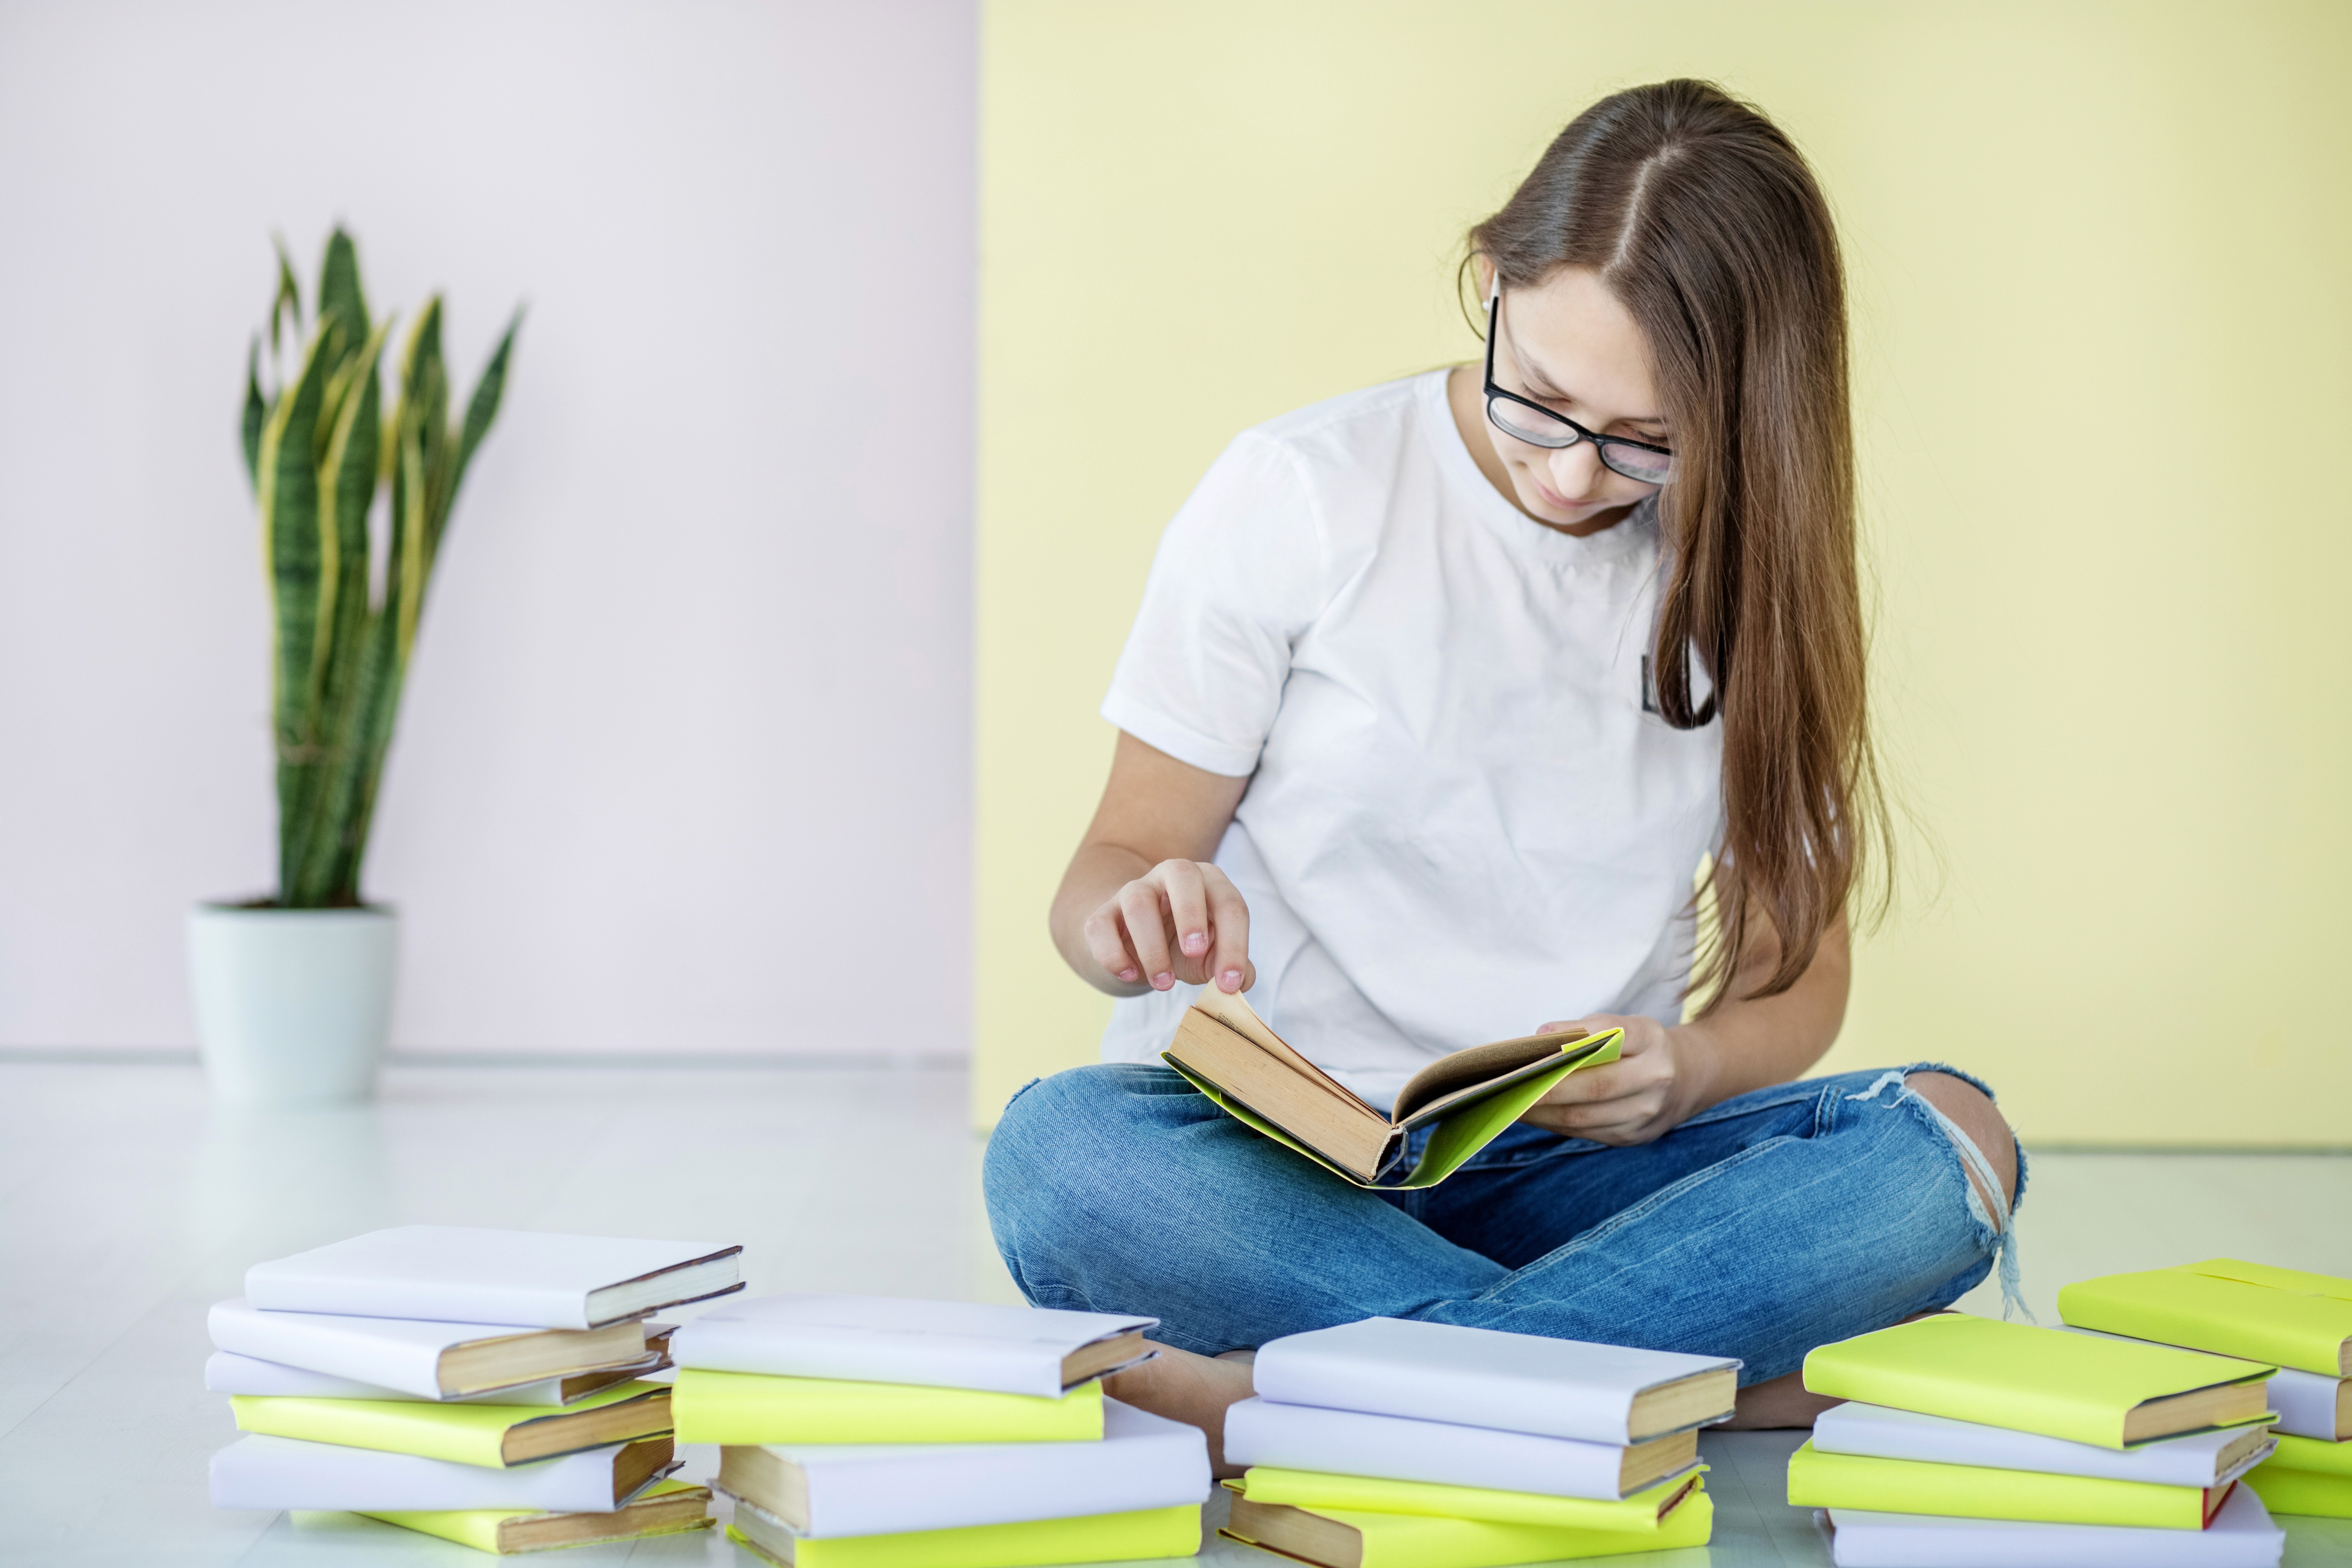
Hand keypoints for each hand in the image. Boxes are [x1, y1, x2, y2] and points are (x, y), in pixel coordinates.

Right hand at [1082, 859, 1253, 994]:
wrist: (1139, 944)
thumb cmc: (1185, 947)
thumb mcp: (1212, 956)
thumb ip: (1232, 966)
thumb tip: (1240, 980)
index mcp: (1208, 883)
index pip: (1228, 903)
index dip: (1234, 943)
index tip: (1229, 983)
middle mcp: (1171, 876)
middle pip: (1181, 873)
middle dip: (1191, 913)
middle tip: (1195, 952)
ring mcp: (1134, 890)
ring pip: (1138, 901)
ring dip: (1152, 946)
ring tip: (1164, 983)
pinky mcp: (1104, 913)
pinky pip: (1100, 925)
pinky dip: (1113, 953)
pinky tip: (1130, 975)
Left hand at [1517, 1014, 1708, 1144]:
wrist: (1684, 1080)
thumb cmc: (1638, 1047)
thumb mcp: (1623, 1026)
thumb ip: (1586, 1029)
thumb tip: (1541, 1037)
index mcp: (1651, 1040)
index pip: (1612, 1036)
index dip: (1573, 1039)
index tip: (1535, 1041)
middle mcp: (1655, 1078)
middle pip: (1595, 1086)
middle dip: (1547, 1088)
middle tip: (1508, 1085)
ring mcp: (1646, 1113)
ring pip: (1585, 1117)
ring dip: (1542, 1113)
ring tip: (1509, 1103)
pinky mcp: (1633, 1137)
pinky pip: (1585, 1132)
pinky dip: (1553, 1125)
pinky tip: (1530, 1116)